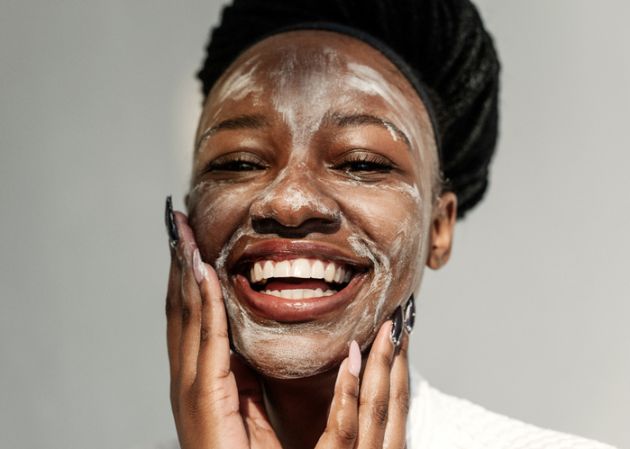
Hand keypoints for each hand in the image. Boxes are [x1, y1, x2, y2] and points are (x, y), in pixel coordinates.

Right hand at [165, 207, 409, 448]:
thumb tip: (246, 331)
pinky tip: (201, 272)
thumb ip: (244, 366)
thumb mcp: (250, 397)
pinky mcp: (204, 399)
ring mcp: (190, 388)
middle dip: (178, 263)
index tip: (189, 238)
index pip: (190, 314)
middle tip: (176, 221)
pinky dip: (202, 304)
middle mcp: (187, 377)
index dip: (188, 275)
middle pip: (180, 307)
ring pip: (185, 316)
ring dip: (184, 271)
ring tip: (181, 233)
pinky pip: (206, 340)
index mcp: (201, 376)